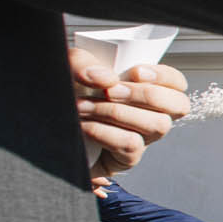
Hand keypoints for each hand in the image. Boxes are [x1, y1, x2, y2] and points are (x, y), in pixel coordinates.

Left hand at [71, 49, 189, 178]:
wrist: (43, 127)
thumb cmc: (64, 95)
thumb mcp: (68, 67)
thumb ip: (83, 62)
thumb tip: (107, 79)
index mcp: (145, 90)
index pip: (176, 83)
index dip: (165, 76)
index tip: (135, 71)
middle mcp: (150, 113)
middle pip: (179, 105)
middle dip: (145, 95)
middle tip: (110, 91)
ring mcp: (143, 137)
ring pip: (157, 125)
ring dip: (119, 112)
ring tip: (85, 106)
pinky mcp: (127, 158)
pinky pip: (131, 145)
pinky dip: (105, 132)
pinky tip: (83, 126)